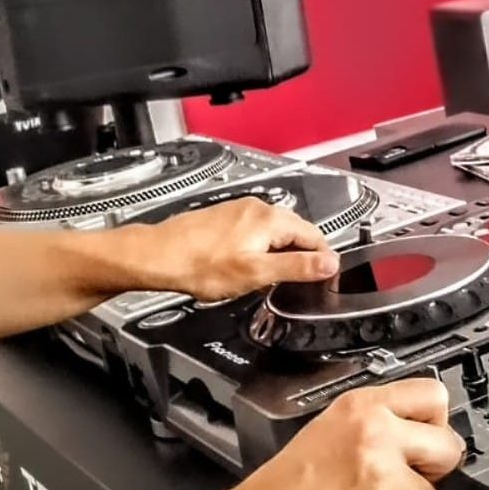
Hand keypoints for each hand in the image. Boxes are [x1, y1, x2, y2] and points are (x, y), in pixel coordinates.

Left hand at [137, 197, 339, 301]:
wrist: (159, 256)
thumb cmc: (200, 265)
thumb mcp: (257, 273)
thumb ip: (297, 267)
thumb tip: (329, 263)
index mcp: (270, 219)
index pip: (314, 235)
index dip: (323, 257)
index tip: (326, 275)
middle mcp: (257, 208)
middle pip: (295, 230)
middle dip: (303, 254)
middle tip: (302, 281)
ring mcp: (239, 210)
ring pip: (275, 231)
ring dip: (281, 251)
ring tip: (275, 277)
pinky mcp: (225, 218)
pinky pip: (256, 230)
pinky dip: (262, 247)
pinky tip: (249, 264)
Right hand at [221, 380, 465, 489]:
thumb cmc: (294, 478)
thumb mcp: (334, 424)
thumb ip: (380, 417)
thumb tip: (428, 427)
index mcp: (363, 406)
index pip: (434, 396)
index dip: (435, 422)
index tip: (427, 436)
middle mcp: (376, 435)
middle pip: (449, 447)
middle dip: (434, 469)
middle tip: (406, 478)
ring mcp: (381, 477)